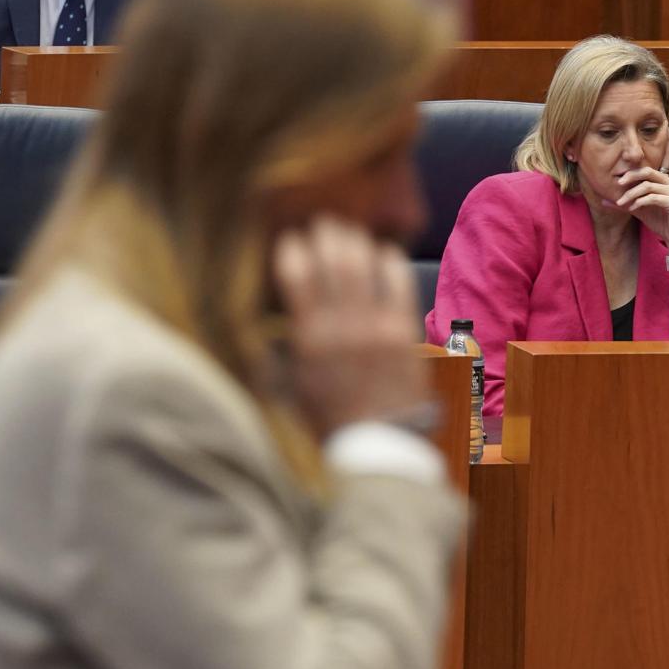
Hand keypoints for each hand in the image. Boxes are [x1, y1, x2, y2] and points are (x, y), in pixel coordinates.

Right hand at [273, 217, 426, 435]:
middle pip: (332, 261)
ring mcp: (375, 326)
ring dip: (355, 241)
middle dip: (326, 235)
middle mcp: (340, 326)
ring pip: (363, 265)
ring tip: (350, 231)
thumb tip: (264, 323)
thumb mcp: (291, 387)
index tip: (292, 238)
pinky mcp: (404, 331)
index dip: (293, 249)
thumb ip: (277, 352)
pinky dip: (389, 261)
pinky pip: (397, 282)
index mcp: (307, 338)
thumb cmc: (329, 419)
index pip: (295, 275)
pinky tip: (384, 250)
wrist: (378, 445)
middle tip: (325, 223)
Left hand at [614, 134, 668, 254]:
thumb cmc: (659, 221)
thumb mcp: (638, 211)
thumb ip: (624, 204)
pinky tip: (632, 208)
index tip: (616, 182)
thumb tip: (603, 201)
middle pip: (647, 172)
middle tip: (618, 185)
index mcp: (662, 181)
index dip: (629, 173)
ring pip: (648, 186)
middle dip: (630, 177)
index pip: (644, 170)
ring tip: (621, 202)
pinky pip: (654, 198)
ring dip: (631, 194)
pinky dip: (641, 202)